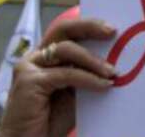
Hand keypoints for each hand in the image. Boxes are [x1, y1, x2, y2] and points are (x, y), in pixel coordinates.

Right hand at [0, 18, 116, 136]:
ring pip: (67, 50)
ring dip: (94, 60)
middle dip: (90, 27)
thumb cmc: (51, 119)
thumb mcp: (76, 90)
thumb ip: (87, 73)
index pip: (68, 32)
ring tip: (112, 71)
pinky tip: (104, 85)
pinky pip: (67, 73)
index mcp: (45, 56)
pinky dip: (89, 79)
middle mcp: (35, 57)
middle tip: (112, 31)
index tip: (112, 28)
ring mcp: (29, 67)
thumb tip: (115, 62)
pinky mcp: (29, 81)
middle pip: (63, 30)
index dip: (89, 25)